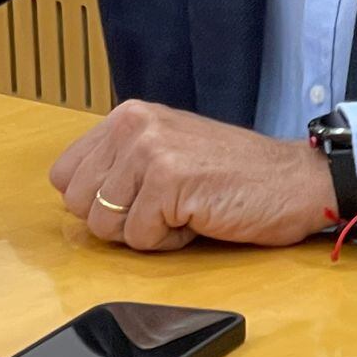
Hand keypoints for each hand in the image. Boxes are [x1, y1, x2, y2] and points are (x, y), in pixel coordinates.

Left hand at [46, 100, 335, 250]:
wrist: (292, 180)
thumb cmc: (232, 175)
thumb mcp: (165, 151)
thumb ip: (118, 165)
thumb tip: (72, 196)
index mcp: (127, 116)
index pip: (64, 175)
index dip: (98, 203)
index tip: (138, 199)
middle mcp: (133, 124)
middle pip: (80, 204)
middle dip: (120, 220)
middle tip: (166, 205)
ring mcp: (150, 149)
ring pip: (105, 225)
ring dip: (146, 232)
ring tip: (184, 209)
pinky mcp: (169, 180)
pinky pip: (140, 238)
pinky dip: (170, 241)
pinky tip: (199, 217)